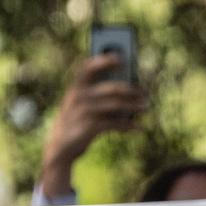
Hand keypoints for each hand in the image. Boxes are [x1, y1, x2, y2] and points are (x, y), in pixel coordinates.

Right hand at [43, 54, 147, 172]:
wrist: (60, 147)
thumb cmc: (76, 121)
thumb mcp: (80, 105)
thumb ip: (97, 94)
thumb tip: (129, 88)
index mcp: (75, 88)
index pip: (87, 68)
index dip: (103, 60)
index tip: (122, 58)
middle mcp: (78, 97)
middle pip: (110, 88)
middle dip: (131, 89)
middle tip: (144, 92)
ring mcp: (83, 112)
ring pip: (115, 105)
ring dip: (133, 106)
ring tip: (146, 107)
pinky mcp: (89, 127)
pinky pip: (114, 123)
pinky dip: (128, 125)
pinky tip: (137, 127)